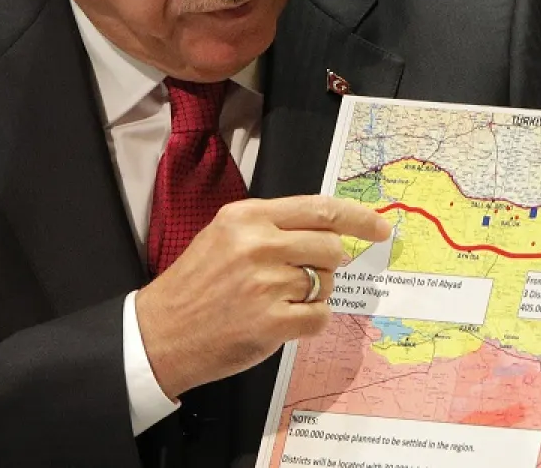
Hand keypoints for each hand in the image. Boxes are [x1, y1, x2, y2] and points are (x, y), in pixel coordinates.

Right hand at [134, 196, 391, 398]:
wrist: (159, 332)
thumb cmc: (196, 285)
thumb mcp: (224, 236)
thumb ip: (274, 227)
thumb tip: (331, 232)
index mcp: (247, 217)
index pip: (320, 208)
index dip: (358, 218)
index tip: (380, 227)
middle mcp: (258, 244)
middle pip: (330, 246)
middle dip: (328, 263)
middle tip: (306, 276)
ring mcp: (265, 284)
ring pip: (326, 282)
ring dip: (312, 295)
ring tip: (278, 301)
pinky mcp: (271, 322)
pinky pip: (319, 317)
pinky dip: (310, 321)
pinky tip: (282, 321)